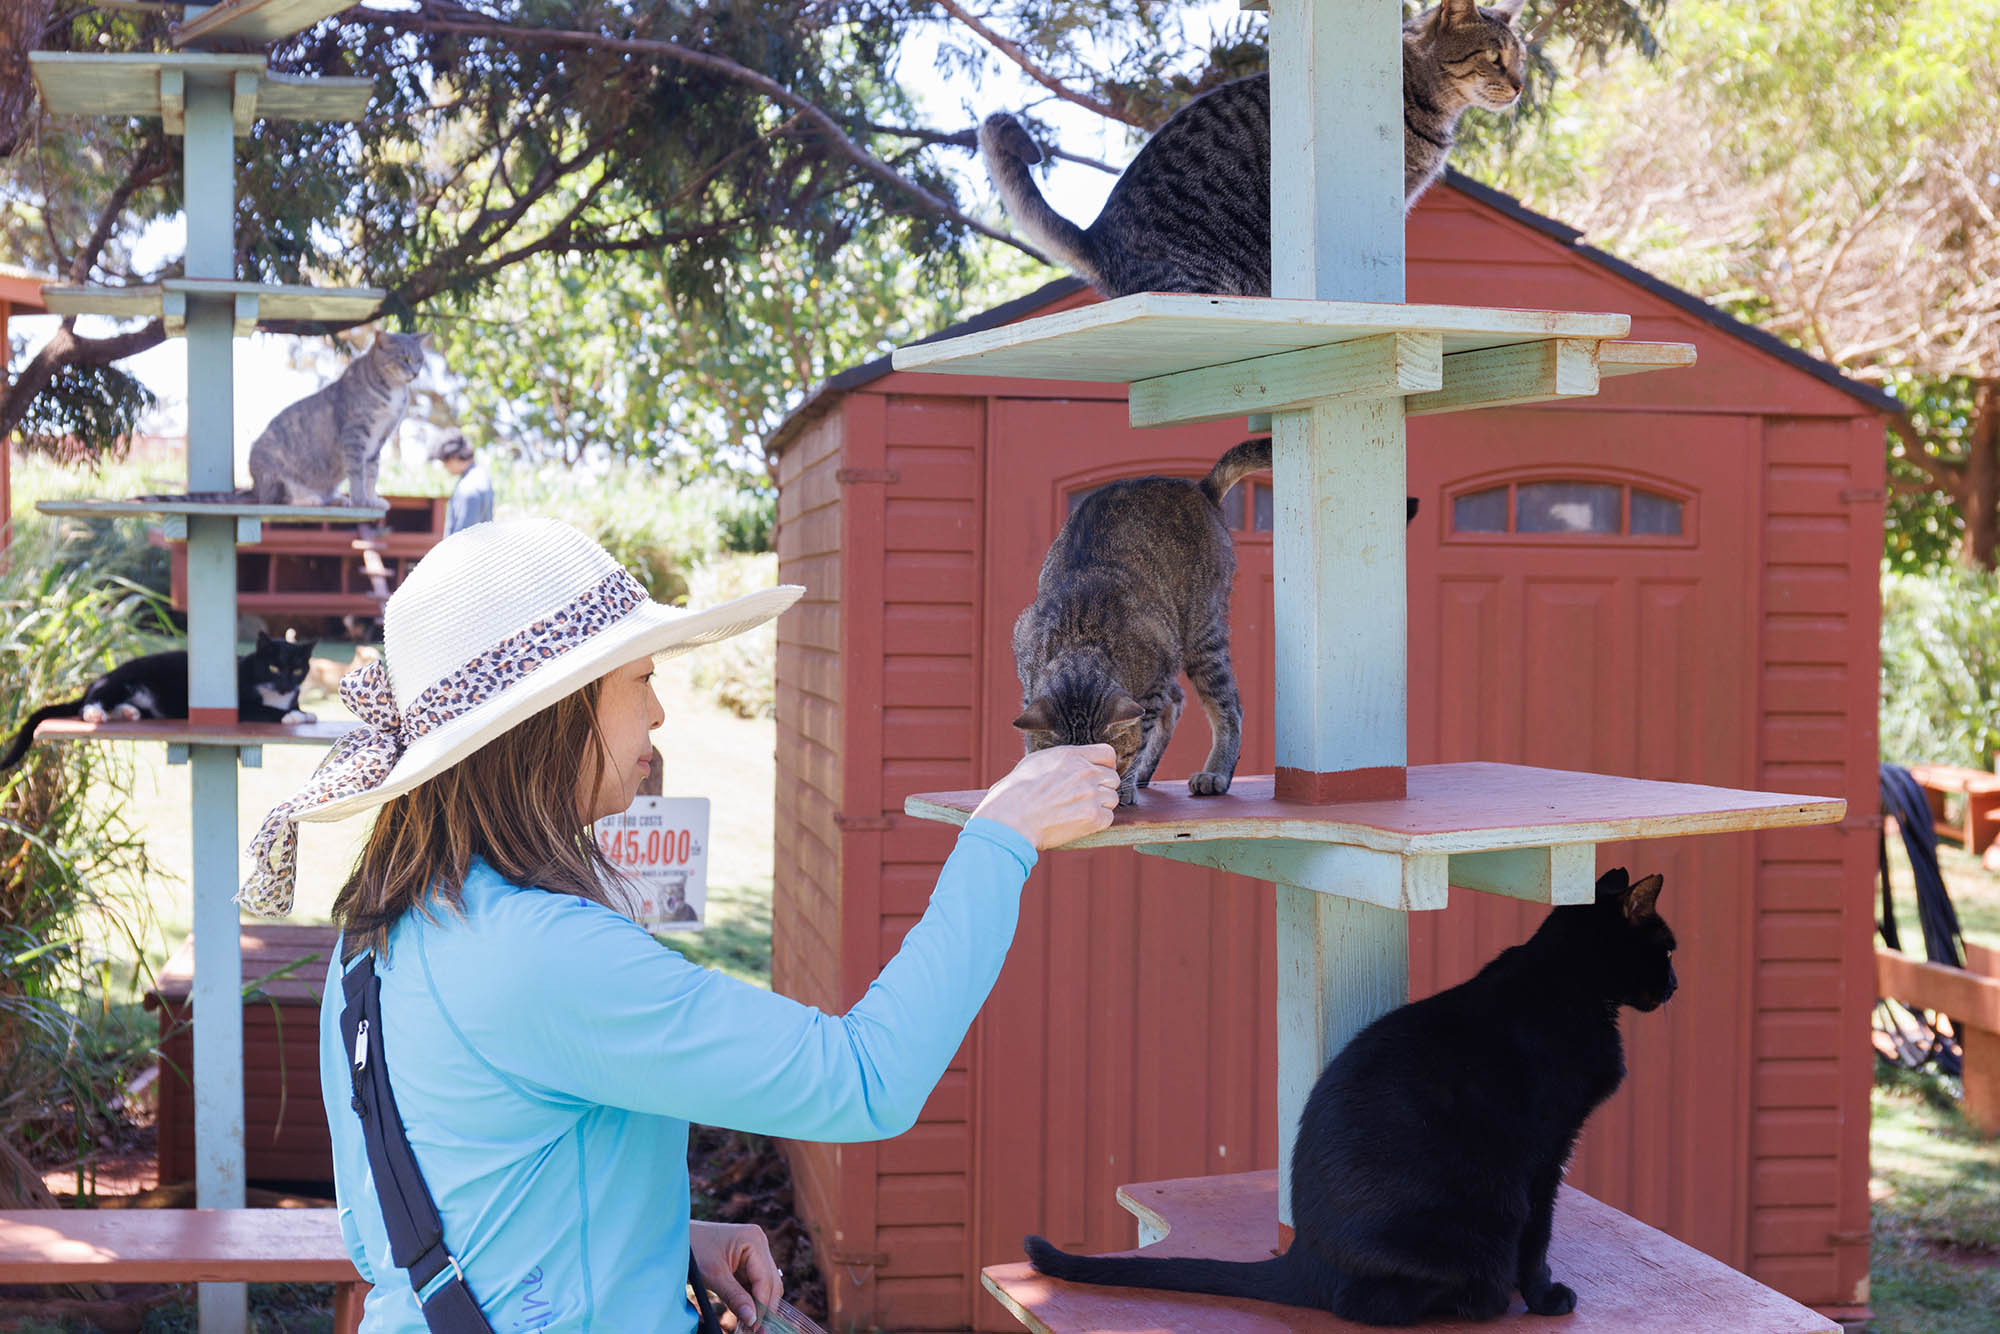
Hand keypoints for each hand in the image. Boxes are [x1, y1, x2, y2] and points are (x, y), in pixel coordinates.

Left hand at [690, 1220, 780, 1329]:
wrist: (678, 1238)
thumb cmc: (694, 1250)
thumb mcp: (713, 1275)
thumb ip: (734, 1297)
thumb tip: (752, 1320)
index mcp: (754, 1240)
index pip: (765, 1279)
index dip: (762, 1305)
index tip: (755, 1327)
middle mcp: (759, 1243)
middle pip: (770, 1282)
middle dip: (764, 1307)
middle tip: (756, 1331)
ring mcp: (755, 1250)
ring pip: (765, 1284)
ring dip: (759, 1304)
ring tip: (751, 1326)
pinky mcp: (748, 1259)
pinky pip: (755, 1282)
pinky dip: (751, 1298)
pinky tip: (746, 1313)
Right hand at [970, 744, 1119, 849]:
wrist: (1010, 820)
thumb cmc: (1014, 793)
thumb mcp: (1034, 763)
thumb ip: (1060, 761)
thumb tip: (1069, 764)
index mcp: (1072, 756)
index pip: (1107, 754)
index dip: (1104, 765)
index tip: (1097, 774)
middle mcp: (1086, 772)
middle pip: (1113, 778)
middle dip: (1102, 787)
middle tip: (1084, 797)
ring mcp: (1091, 795)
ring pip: (1112, 799)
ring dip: (1100, 806)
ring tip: (1078, 811)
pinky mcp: (1092, 817)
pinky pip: (1108, 818)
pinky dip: (1097, 822)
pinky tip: (1080, 822)